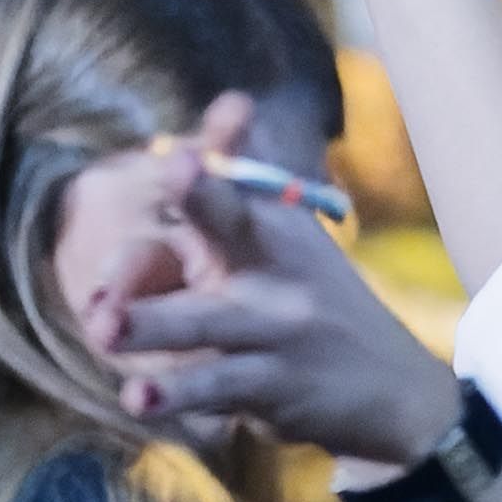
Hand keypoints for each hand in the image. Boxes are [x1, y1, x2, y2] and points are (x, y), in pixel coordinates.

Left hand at [72, 149, 469, 476]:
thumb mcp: (295, 243)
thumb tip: (230, 103)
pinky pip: (217, 384)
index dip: (214, 147)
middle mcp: (277, 264)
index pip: (237, 175)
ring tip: (104, 327)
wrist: (397, 393)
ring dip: (153, 323)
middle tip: (175, 170)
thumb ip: (246, 188)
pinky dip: (176, 394)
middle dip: (205, 197)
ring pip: (205, 318)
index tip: (208, 119)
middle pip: (233, 223)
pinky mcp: (275, 383)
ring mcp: (278, 326)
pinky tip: (137, 398)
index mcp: (276, 223)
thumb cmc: (321, 309)